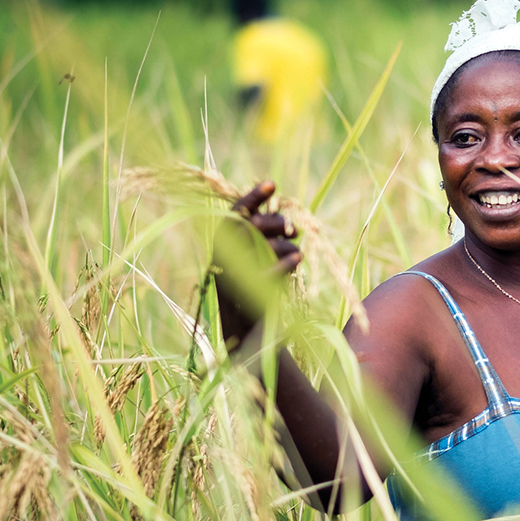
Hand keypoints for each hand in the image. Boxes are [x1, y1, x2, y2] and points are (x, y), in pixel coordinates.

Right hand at [212, 180, 300, 347]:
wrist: (251, 337)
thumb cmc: (256, 295)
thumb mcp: (258, 263)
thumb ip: (264, 241)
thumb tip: (286, 220)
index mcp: (222, 246)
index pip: (234, 213)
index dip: (252, 196)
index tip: (273, 183)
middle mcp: (222, 257)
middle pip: (250, 225)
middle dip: (275, 221)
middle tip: (293, 228)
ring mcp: (232, 276)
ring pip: (261, 245)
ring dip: (284, 244)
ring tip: (296, 252)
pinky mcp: (245, 294)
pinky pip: (266, 271)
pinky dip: (284, 262)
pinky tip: (296, 258)